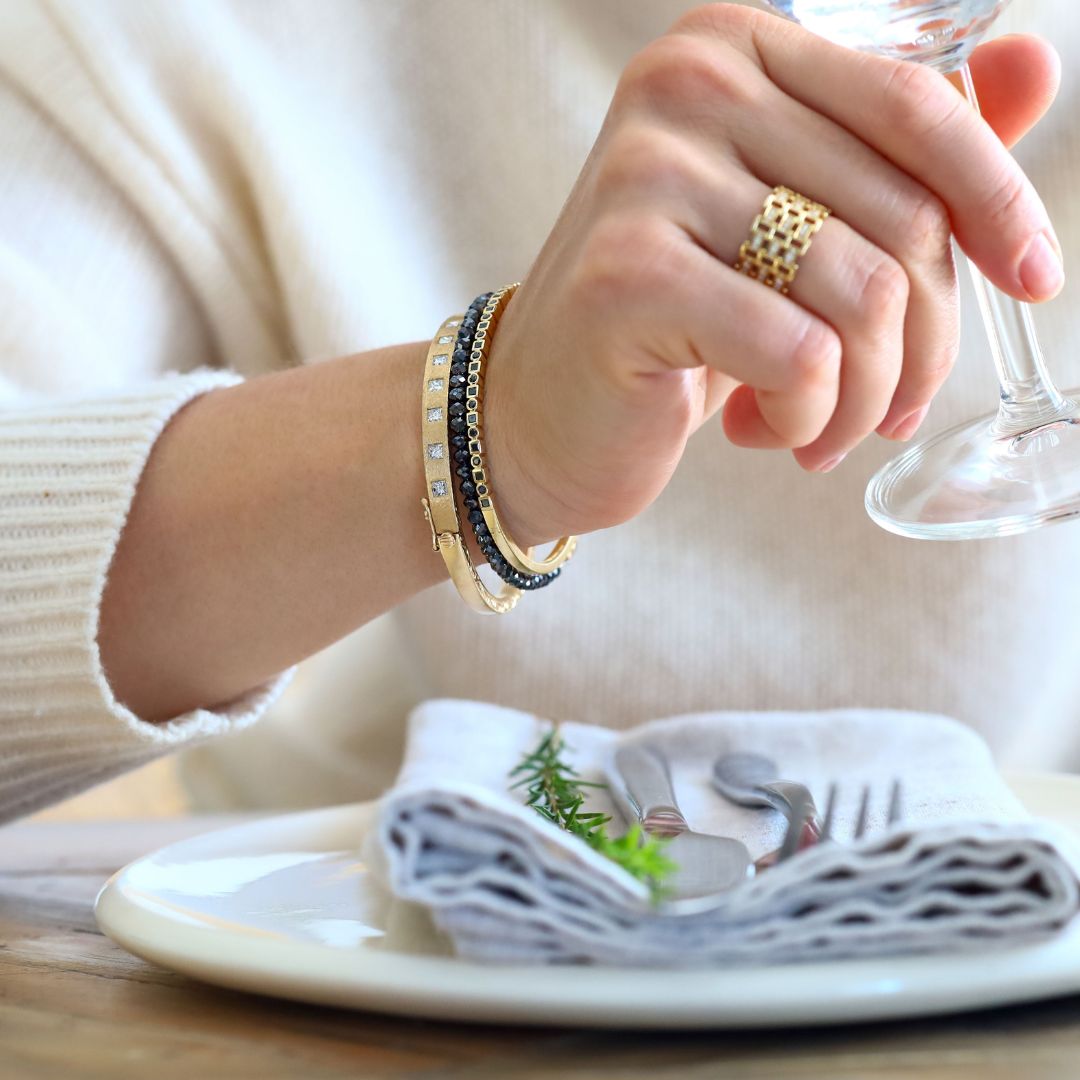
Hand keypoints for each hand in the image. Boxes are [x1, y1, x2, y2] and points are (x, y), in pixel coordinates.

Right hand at [484, 4, 1060, 543]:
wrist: (538, 409)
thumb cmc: (671, 323)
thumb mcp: (787, 224)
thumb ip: (898, 149)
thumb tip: (1034, 64)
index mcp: (733, 50)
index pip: (917, 110)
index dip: (999, 204)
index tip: (1035, 283)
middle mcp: (685, 87)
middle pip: (901, 216)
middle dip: (921, 341)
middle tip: (886, 404)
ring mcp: (648, 177)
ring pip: (861, 294)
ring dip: (862, 395)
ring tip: (818, 430)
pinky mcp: (629, 276)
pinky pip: (799, 355)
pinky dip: (806, 417)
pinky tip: (763, 432)